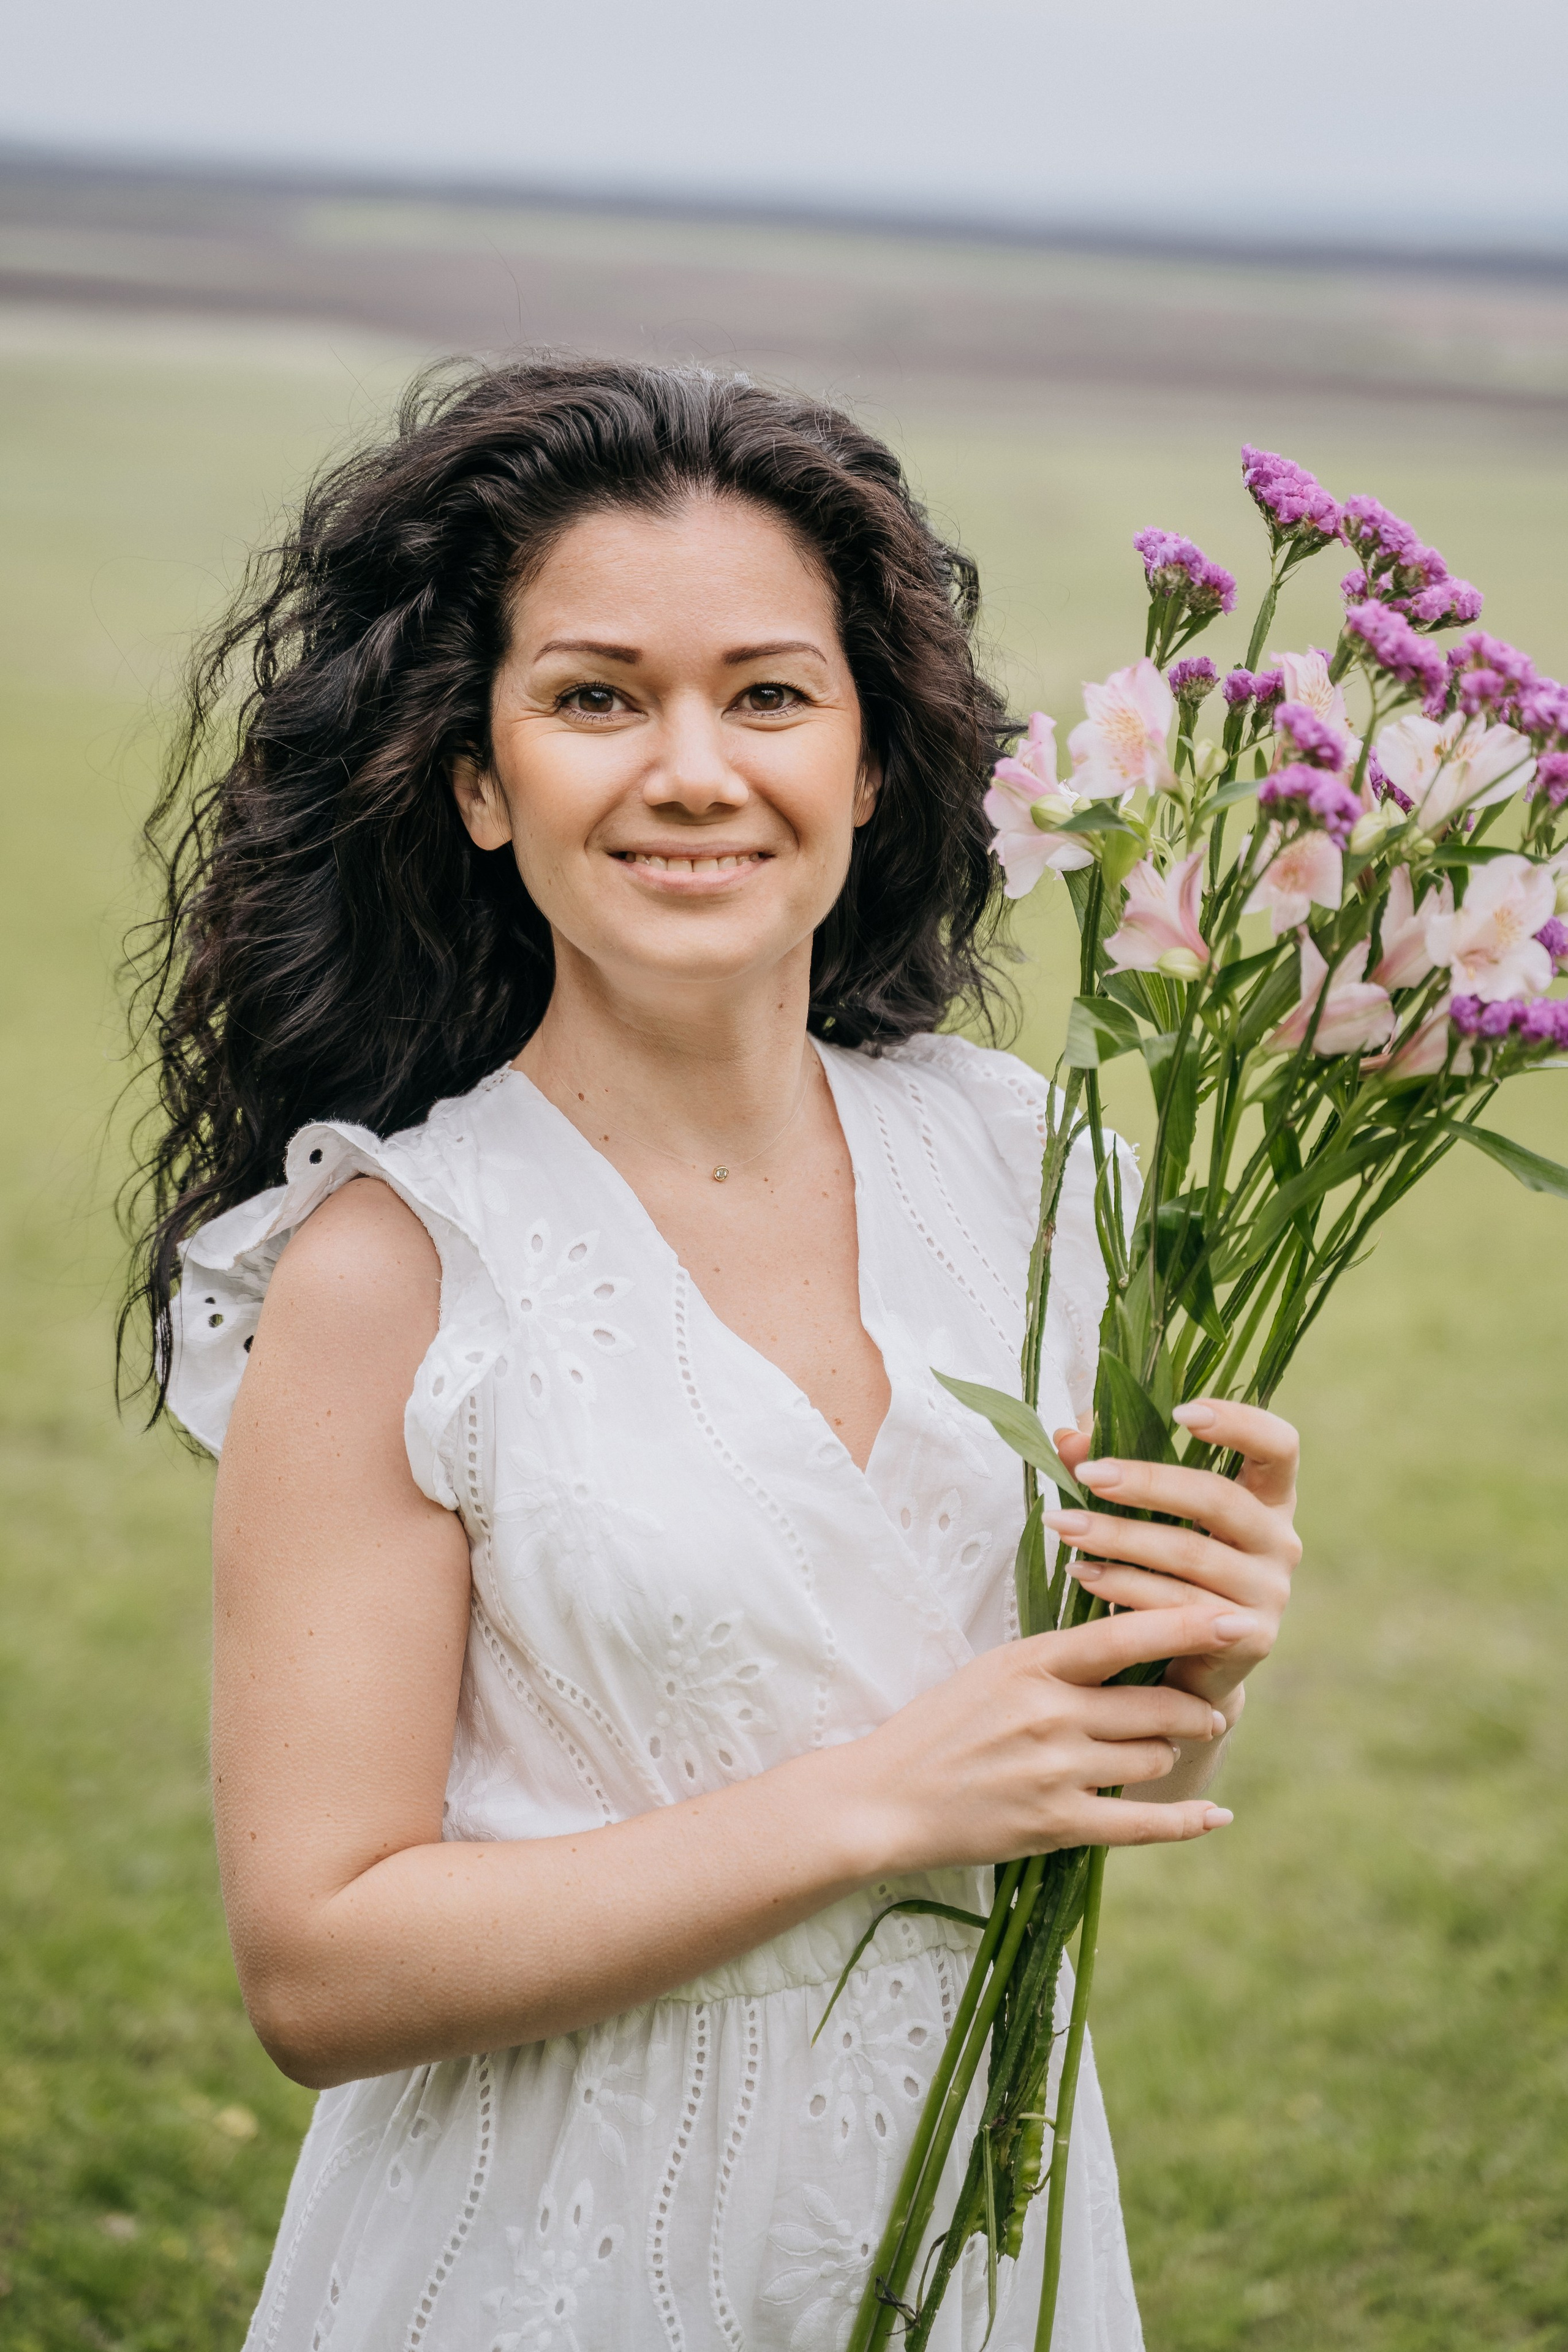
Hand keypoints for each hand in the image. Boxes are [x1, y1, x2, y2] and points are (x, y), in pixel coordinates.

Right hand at [851, 1602, 1243, 1870]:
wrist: (883, 1798)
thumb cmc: (940, 1727)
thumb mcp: (993, 1672)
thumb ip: (1059, 1659)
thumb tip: (1132, 1642)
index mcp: (1031, 1663)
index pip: (1125, 1637)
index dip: (1188, 1628)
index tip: (1238, 1620)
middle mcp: (1049, 1713)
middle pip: (1157, 1705)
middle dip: (1194, 1709)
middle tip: (1207, 1711)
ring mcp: (1054, 1771)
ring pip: (1153, 1757)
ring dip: (1167, 1756)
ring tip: (1161, 1753)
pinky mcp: (1055, 1825)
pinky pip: (1141, 1823)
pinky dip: (1186, 1819)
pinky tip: (1216, 1814)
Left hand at [1044, 1398, 1300, 1717]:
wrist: (1187, 1665)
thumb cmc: (1166, 1569)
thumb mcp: (1146, 1514)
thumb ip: (1113, 1468)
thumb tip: (1067, 1435)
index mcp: (1268, 1498)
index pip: (1278, 1446)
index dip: (1239, 1423)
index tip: (1181, 1411)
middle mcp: (1280, 1542)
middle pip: (1220, 1499)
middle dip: (1147, 1482)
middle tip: (1088, 1473)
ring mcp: (1270, 1593)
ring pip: (1191, 1555)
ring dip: (1120, 1537)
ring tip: (1064, 1525)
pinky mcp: (1249, 1638)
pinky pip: (1180, 1608)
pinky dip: (1125, 1588)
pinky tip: (1082, 1573)